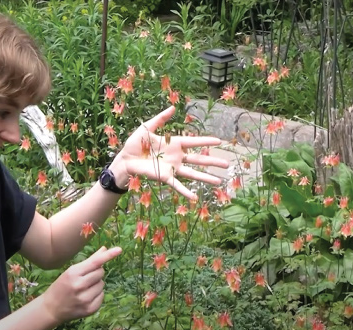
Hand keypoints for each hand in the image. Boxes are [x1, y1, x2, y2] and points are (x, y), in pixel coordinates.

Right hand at [41, 246, 121, 322]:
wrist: (51, 309)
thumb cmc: (61, 286)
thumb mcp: (71, 271)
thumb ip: (89, 261)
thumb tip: (104, 249)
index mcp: (73, 273)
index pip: (95, 262)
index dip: (108, 255)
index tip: (119, 249)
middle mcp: (79, 286)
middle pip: (101, 272)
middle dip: (96, 273)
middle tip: (84, 278)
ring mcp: (85, 299)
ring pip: (102, 284)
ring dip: (96, 284)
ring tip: (84, 289)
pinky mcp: (90, 309)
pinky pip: (102, 295)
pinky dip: (97, 295)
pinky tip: (86, 297)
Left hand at [110, 106, 229, 199]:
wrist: (125, 158)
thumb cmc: (135, 143)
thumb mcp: (147, 128)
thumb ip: (160, 119)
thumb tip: (173, 107)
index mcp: (174, 144)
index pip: (194, 142)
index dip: (206, 141)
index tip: (220, 141)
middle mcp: (176, 157)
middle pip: (199, 159)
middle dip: (213, 162)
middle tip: (227, 164)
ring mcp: (172, 168)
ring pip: (193, 173)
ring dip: (205, 178)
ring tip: (219, 182)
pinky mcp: (165, 177)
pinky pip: (177, 185)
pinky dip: (186, 192)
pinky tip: (195, 197)